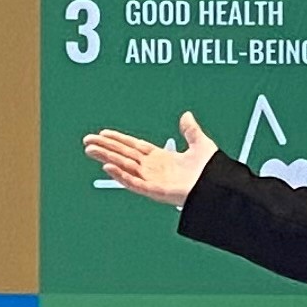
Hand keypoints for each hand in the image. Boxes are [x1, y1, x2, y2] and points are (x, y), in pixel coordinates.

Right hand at [82, 113, 218, 208]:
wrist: (219, 187)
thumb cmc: (213, 172)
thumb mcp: (200, 144)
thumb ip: (191, 130)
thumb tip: (187, 115)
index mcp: (162, 159)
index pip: (134, 147)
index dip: (119, 140)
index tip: (103, 134)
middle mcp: (154, 169)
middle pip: (124, 155)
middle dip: (106, 147)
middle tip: (87, 140)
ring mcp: (153, 180)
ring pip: (124, 167)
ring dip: (107, 158)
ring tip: (90, 150)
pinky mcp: (155, 191)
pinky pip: (134, 183)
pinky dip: (121, 175)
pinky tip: (108, 166)